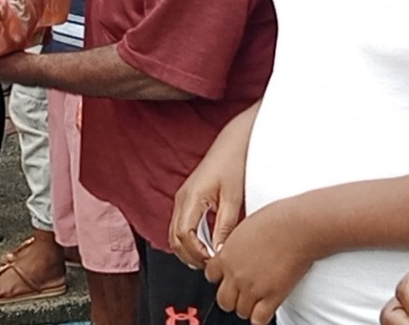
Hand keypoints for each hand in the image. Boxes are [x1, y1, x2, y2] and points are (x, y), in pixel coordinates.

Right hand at [169, 119, 248, 270]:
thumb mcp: (234, 199)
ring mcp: (182, 198)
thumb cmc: (233, 165)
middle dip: (190, 255)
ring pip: (175, 234)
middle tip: (210, 265)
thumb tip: (220, 252)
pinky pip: (180, 225)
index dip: (196, 253)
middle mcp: (182, 198)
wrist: (233, 144)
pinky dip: (189, 239)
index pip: (183, 235)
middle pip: (174, 238)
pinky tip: (206, 245)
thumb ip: (225, 227)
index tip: (212, 261)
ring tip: (209, 257)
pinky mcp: (187, 199)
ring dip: (189, 249)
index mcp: (191, 197)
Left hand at [204, 200, 315, 324]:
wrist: (297, 226)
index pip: (211, 276)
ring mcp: (252, 287)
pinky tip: (267, 309)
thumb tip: (237, 250)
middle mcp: (235, 274)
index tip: (229, 277)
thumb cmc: (277, 219)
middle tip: (243, 293)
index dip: (221, 278)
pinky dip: (261, 317)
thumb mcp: (245, 226)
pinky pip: (258, 319)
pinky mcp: (271, 297)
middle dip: (232, 298)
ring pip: (240, 311)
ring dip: (248, 307)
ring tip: (258, 300)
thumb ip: (236, 244)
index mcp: (226, 254)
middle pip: (223, 299)